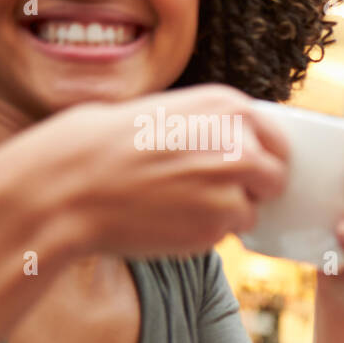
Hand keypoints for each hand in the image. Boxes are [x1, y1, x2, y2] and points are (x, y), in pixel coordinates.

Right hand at [8, 84, 289, 259]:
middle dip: (252, 190)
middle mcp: (241, 144)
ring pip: (249, 211)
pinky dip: (203, 233)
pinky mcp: (218, 226)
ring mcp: (233, 187)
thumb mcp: (165, 112)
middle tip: (213, 193)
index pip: (277, 140)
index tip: (251, 170)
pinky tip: (165, 219)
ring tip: (175, 203)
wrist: (66, 187)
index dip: (263, 158)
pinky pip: (224, 235)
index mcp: (228, 107)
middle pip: (275, 178)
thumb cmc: (103, 147)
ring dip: (224, 214)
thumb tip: (245, 148)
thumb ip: (211, 128)